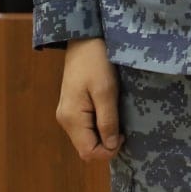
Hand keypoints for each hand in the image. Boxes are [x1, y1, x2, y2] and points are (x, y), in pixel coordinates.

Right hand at [57, 37, 122, 161]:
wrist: (84, 39)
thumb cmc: (96, 61)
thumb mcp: (106, 90)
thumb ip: (108, 120)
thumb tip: (111, 146)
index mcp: (72, 118)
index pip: (88, 152)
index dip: (108, 151)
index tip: (124, 135)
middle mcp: (66, 121)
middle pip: (86, 147)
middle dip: (107, 143)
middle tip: (124, 126)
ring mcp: (68, 114)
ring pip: (87, 138)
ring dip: (104, 134)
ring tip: (118, 117)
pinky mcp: (73, 107)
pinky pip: (86, 126)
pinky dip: (100, 126)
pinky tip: (111, 112)